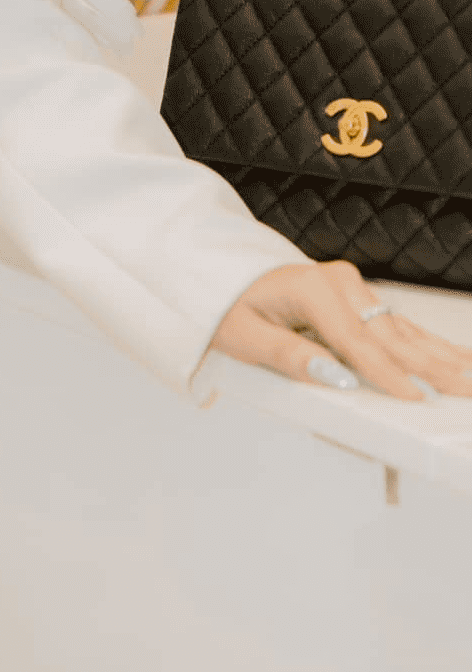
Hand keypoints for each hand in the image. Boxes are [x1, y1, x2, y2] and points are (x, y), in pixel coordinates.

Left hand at [210, 259, 471, 398]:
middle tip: (465, 390)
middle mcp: (338, 282)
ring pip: (402, 330)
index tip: (416, 398)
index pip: (356, 341)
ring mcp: (352, 286)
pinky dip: (428, 344)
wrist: (224, 272)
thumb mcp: (245, 336)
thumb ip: (289, 356)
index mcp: (311, 288)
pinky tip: (457, 357)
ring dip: (440, 356)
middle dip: (430, 367)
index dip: (387, 373)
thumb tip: (333, 377)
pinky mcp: (358, 295)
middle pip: (390, 335)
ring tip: (470, 377)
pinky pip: (397, 324)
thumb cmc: (230, 306)